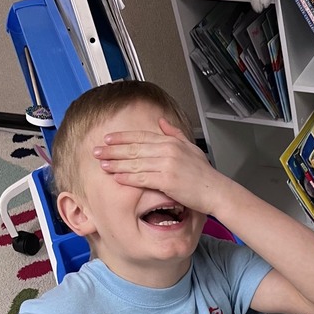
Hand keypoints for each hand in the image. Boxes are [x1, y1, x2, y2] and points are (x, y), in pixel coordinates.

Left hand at [93, 117, 227, 215]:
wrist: (215, 191)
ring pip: (135, 162)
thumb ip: (174, 134)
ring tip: (103, 165)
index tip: (108, 139)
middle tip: (97, 151)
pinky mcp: (167, 180)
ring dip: (116, 164)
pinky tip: (117, 177)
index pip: (141, 136)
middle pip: (134, 148)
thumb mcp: (191, 148)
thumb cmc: (205, 174)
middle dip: (113, 150)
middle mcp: (167, 150)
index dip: (122, 137)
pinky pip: (142, 178)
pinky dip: (127, 177)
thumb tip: (162, 122)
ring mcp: (167, 165)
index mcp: (171, 141)